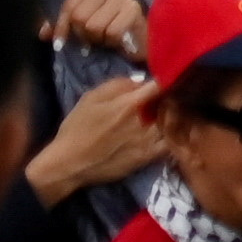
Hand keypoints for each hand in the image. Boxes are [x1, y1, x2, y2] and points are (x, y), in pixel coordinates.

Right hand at [26, 73, 163, 199]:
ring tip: (166, 115)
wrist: (69, 164)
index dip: (166, 79)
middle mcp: (144, 122)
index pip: (160, 85)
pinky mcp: (146, 159)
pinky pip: (168, 145)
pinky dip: (170, 137)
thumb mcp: (92, 97)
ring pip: (171, 125)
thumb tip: (141, 80)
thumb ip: (118, 85)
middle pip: (169, 104)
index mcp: (131, 103)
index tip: (167, 77)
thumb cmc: (77, 128)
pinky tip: (164, 133)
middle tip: (165, 97)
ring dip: (171, 117)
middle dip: (169, 98)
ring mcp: (147, 142)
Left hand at [56, 0, 151, 54]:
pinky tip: (118, 39)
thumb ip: (62, 25)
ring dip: (98, 39)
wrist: (141, 39)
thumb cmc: (109, 28)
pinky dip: (111, 41)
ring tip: (106, 37)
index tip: (59, 43)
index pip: (69, 5)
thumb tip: (43, 32)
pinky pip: (110, 32)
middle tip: (93, 38)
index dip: (62, 27)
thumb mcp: (83, 23)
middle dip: (83, 34)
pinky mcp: (134, 9)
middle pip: (79, 16)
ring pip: (93, 26)